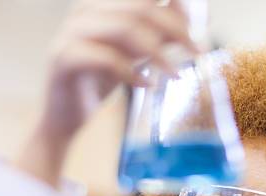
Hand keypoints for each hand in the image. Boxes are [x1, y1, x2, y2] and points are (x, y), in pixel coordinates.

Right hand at [15, 0, 197, 186]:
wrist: (67, 115)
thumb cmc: (103, 78)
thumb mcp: (136, 51)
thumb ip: (159, 34)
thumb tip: (195, 19)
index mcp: (102, 3)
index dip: (175, 3)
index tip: (201, 21)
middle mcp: (85, 10)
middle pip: (139, 7)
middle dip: (175, 28)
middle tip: (198, 51)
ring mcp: (71, 32)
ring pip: (124, 29)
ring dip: (158, 53)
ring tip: (175, 74)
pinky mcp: (64, 58)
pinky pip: (106, 58)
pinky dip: (131, 72)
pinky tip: (146, 85)